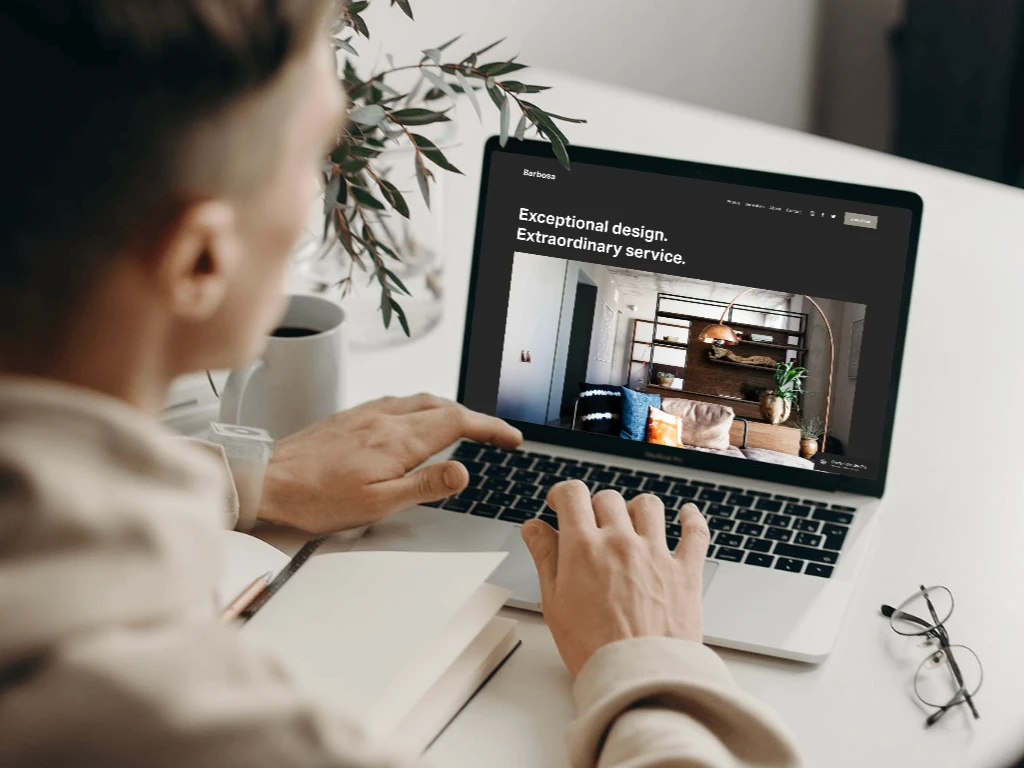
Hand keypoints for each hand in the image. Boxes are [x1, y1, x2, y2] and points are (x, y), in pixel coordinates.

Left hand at [257, 394, 521, 532]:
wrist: (266, 479)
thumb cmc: (316, 498)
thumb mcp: (377, 504)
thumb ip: (424, 485)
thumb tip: (463, 472)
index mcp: (398, 439)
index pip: (458, 422)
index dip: (490, 427)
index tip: (511, 438)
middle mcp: (385, 418)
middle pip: (443, 406)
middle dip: (476, 418)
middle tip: (495, 435)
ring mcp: (366, 413)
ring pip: (420, 401)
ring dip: (449, 409)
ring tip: (464, 427)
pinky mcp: (350, 416)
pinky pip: (397, 402)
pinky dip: (421, 408)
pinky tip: (414, 422)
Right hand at [521, 481, 709, 675]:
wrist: (638, 677)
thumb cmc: (594, 648)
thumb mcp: (554, 602)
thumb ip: (544, 557)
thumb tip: (534, 528)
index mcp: (585, 548)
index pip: (573, 494)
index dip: (563, 494)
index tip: (561, 503)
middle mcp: (621, 542)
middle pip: (608, 498)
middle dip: (595, 507)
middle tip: (591, 525)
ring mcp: (656, 554)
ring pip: (648, 505)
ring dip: (636, 509)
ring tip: (631, 522)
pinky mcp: (685, 570)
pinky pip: (695, 532)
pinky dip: (691, 518)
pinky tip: (686, 514)